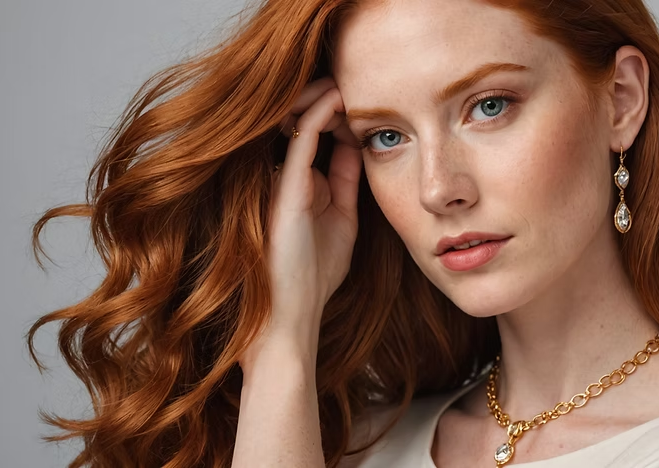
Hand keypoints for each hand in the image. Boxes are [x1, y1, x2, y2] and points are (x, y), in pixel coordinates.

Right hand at [241, 77, 362, 367]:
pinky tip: (339, 98)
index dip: (348, 117)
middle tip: (365, 88)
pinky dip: (320, 113)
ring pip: (302, 121)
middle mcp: (291, 175)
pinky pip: (302, 138)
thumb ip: (347, 186)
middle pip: (311, 122)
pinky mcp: (285, 187)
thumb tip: (359, 150)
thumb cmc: (315, 276)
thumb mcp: (343, 222)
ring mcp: (285, 178)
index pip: (326, 136)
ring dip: (326, 99)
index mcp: (305, 185)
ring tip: (352, 85)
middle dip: (336, 102)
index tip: (373, 103)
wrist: (290, 315)